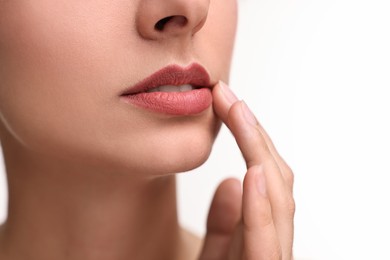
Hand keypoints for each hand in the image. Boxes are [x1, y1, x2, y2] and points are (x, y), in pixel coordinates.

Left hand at [199, 82, 294, 259]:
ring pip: (278, 203)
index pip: (263, 178)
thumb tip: (233, 181)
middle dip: (253, 135)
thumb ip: (224, 223)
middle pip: (274, 181)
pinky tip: (252, 172)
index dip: (250, 137)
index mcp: (259, 233)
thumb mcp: (215, 253)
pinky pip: (265, 244)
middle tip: (226, 95)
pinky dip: (260, 208)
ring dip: (259, 154)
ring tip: (240, 115)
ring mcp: (271, 258)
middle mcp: (271, 242)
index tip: (226, 102)